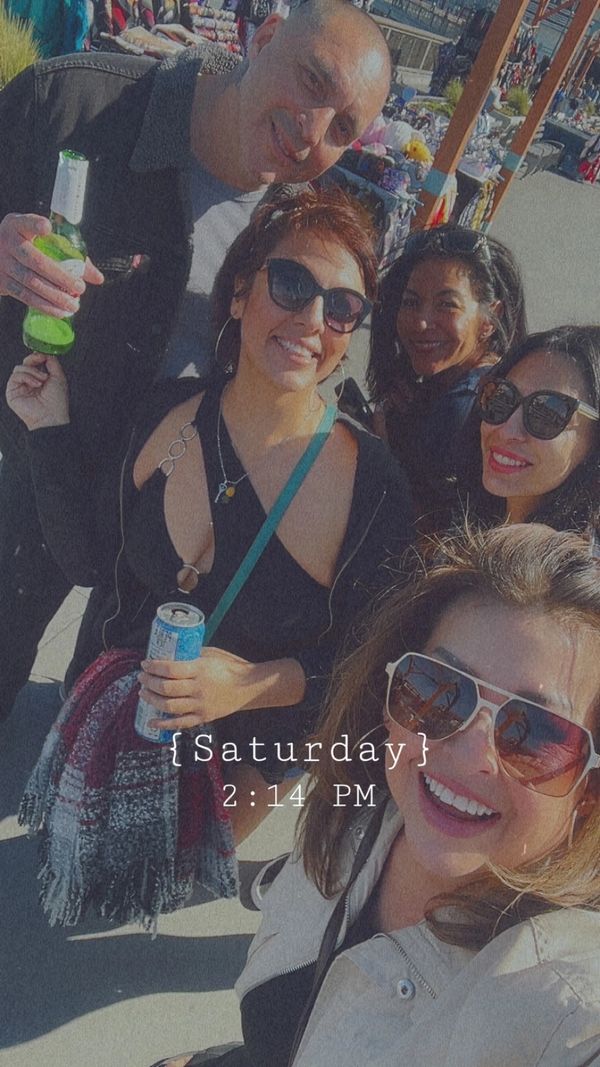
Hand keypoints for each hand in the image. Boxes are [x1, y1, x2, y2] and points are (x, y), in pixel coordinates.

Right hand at [0, 212, 102, 313]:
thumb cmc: (28, 246)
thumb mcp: (41, 240)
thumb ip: (69, 254)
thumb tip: (97, 278)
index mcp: (17, 226)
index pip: (26, 222)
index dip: (36, 225)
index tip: (47, 228)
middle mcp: (7, 243)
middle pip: (36, 261)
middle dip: (60, 277)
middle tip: (80, 288)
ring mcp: (2, 263)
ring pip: (31, 282)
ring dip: (55, 296)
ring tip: (74, 305)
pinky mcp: (2, 282)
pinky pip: (24, 296)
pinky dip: (44, 306)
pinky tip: (60, 312)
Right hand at [6, 352, 69, 429]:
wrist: (52, 416)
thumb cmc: (56, 402)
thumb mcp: (58, 377)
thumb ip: (52, 362)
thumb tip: (45, 352)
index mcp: (39, 379)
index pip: (33, 362)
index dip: (37, 356)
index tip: (43, 355)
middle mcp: (29, 383)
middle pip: (25, 363)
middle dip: (34, 361)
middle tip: (42, 365)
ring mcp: (20, 387)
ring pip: (19, 368)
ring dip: (32, 371)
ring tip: (42, 380)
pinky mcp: (12, 392)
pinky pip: (15, 376)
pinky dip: (26, 376)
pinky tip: (35, 383)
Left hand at [139, 647, 263, 729]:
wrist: (249, 686)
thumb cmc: (230, 666)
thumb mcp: (211, 654)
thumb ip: (192, 656)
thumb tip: (171, 654)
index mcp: (200, 670)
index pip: (170, 669)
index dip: (153, 667)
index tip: (145, 664)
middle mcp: (199, 688)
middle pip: (166, 687)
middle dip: (149, 682)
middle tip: (141, 677)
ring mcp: (200, 704)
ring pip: (169, 706)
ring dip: (152, 699)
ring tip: (143, 693)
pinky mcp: (203, 717)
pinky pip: (180, 723)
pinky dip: (163, 724)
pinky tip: (151, 722)